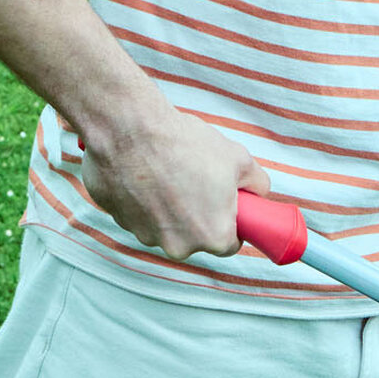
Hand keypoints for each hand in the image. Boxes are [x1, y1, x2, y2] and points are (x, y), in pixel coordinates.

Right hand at [79, 98, 270, 258]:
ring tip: (168, 174)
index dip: (232, 224)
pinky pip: (140, 215)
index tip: (227, 206)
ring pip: (167, 227)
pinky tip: (145, 174)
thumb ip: (257, 184)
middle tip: (197, 183)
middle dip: (200, 215)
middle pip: (197, 238)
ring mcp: (146, 236)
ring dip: (170, 209)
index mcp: (213, 237)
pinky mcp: (120, 221)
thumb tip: (258, 192)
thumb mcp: (239, 159)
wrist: (130, 131)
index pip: (230, 244)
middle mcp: (179, 246)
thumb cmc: (185, 146)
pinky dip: (144, 201)